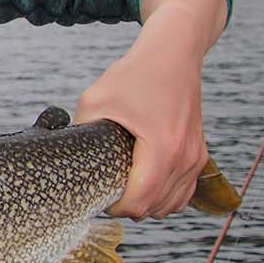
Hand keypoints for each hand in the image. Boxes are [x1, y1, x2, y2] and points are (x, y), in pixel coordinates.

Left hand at [76, 0, 226, 219]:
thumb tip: (64, 156)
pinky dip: (165, 197)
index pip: (141, 201)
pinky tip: (144, 187)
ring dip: (147, 205)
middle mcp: (185, 158)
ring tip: (123, 188)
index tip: (98, 197)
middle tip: (106, 191)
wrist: (174, 54)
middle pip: (155, 208)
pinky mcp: (199, 154)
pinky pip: (184, 192)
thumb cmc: (136, 74)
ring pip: (172, 205)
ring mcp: (196, 158)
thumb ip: (80, 130)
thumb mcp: (96, 99)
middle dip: (128, 207)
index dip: (115, 208)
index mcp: (162, 148)